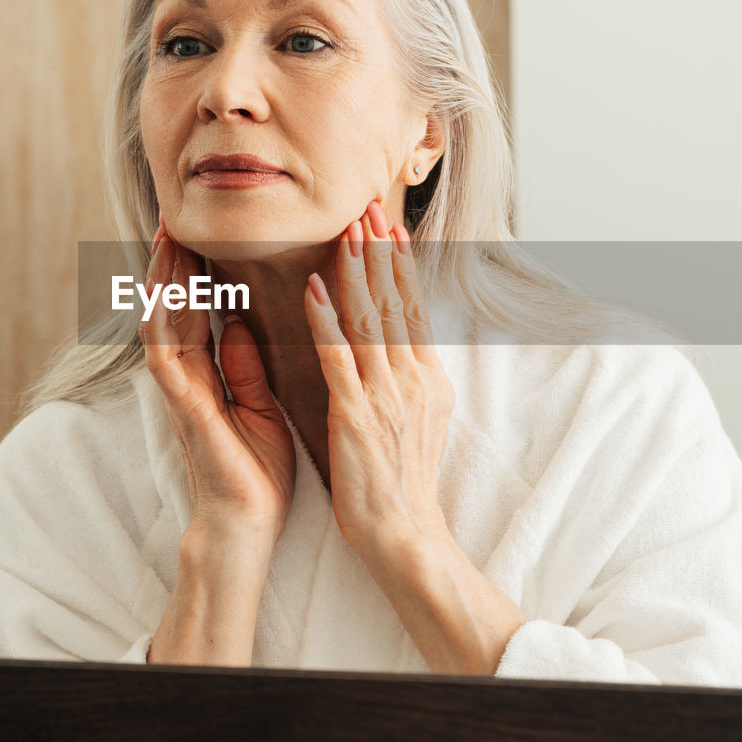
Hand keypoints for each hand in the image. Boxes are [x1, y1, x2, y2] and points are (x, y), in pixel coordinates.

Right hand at [140, 218, 295, 542]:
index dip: (195, 273)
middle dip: (172, 263)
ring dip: (163, 280)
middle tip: (173, 216)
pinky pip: (167, 357)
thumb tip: (240, 325)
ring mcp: (180, 392)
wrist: (247, 525)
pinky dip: (166, 322)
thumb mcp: (259, 407)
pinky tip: (167, 291)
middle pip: (173, 308)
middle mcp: (187, 379)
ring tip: (167, 236)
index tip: (198, 233)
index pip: (198, 313)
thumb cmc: (256, 473)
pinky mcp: (185, 408)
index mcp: (209, 377)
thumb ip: (245, 368)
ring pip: (162, 322)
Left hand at [302, 201, 454, 556]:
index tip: (389, 226)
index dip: (400, 265)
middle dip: (380, 251)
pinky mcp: (355, 414)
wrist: (404, 534)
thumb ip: (409, 380)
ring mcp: (385, 395)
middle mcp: (411, 379)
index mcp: (426, 379)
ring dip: (357, 270)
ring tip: (346, 230)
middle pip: (395, 302)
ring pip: (370, 319)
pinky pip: (339, 357)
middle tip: (367, 206)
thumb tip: (405, 347)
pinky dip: (328, 319)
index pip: (412, 309)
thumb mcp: (420, 421)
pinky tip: (316, 287)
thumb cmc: (403, 483)